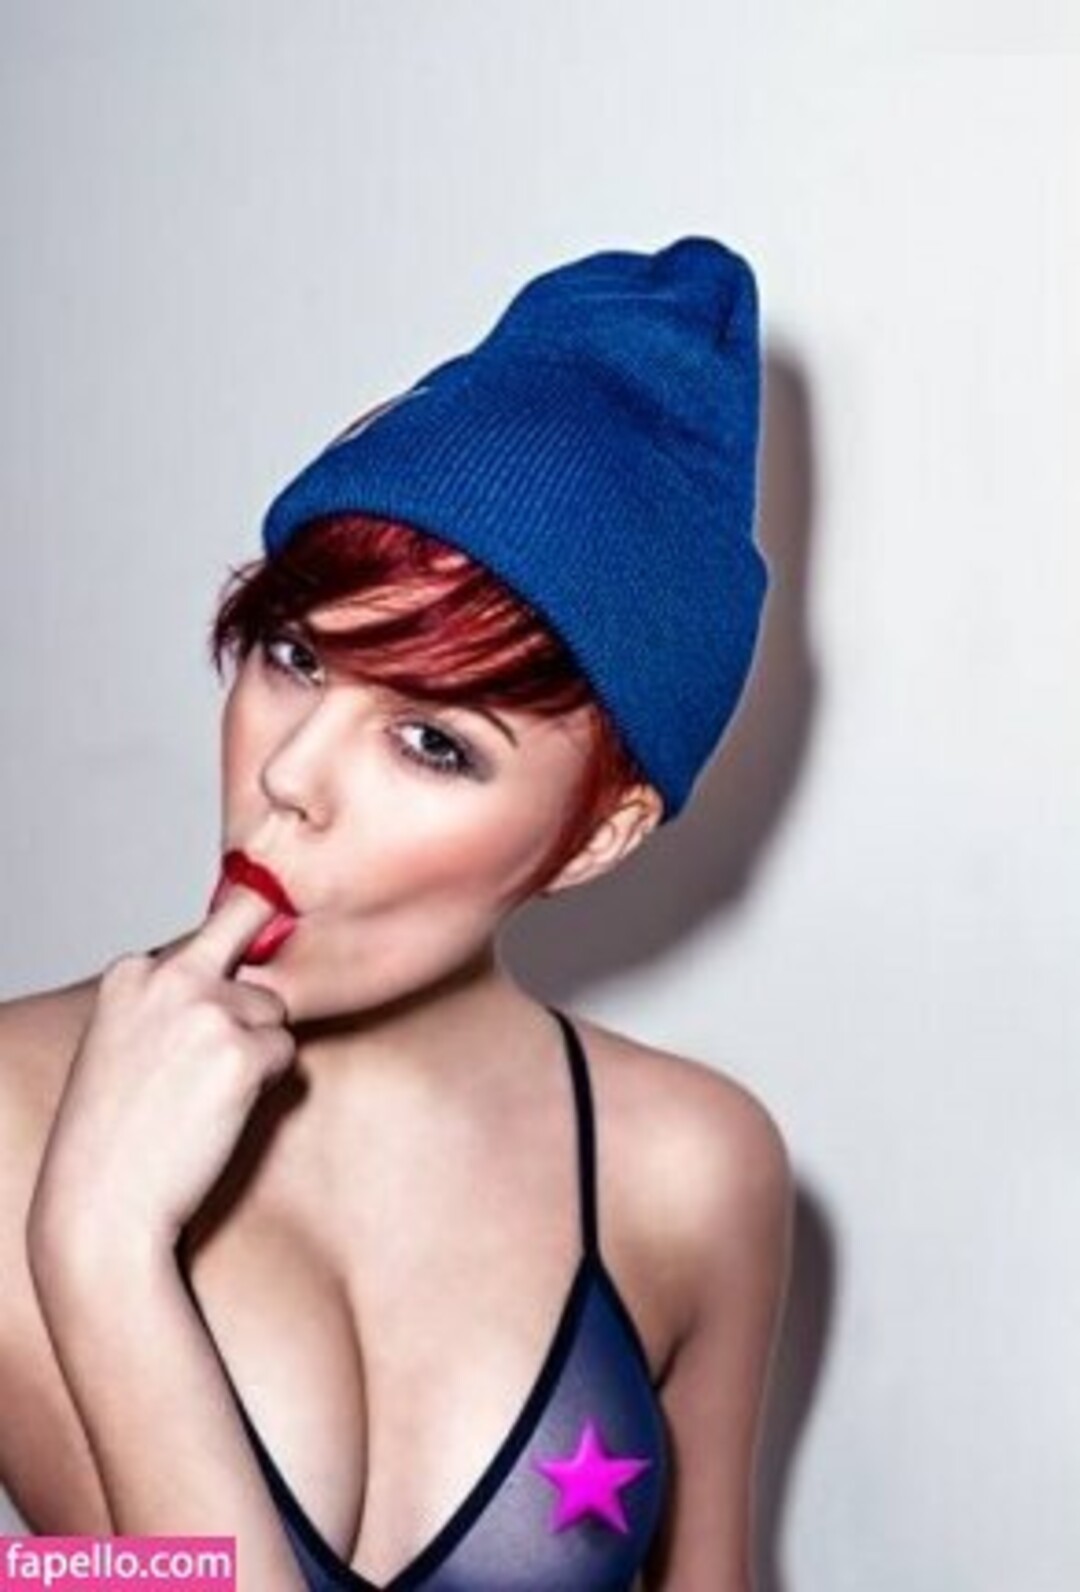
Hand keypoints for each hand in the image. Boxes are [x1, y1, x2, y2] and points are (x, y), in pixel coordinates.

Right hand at [27, 885, 296, 1275]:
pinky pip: (287, 1053)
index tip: (231, 973)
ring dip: (259, 1046)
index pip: (211, 927)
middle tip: (264, 985)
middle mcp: (168, 977)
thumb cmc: (115, 1134)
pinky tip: (222, 1112)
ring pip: (274, 1009)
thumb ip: (172, 999)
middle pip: (251, 921)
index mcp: (131, 971)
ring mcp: (206, 1010)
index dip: (229, 959)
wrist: (103, 1206)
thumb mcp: (127, 1039)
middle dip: (269, 943)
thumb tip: (239, 972)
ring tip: (206, 1094)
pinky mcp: (241, 1052)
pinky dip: (269, 1083)